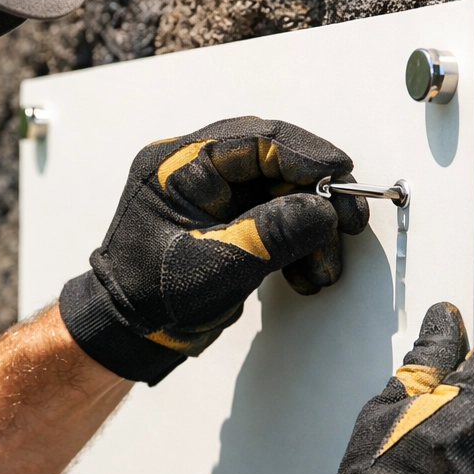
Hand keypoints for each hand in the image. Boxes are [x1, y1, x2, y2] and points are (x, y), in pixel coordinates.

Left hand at [59, 117, 369, 383]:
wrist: (126, 334)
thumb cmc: (149, 297)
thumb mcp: (218, 265)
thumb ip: (272, 234)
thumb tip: (323, 210)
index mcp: (178, 166)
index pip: (256, 140)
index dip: (308, 156)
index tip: (343, 177)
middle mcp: (196, 171)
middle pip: (276, 164)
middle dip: (317, 197)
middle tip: (347, 223)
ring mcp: (212, 196)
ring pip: (281, 193)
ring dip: (311, 229)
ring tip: (324, 268)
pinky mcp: (226, 219)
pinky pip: (274, 217)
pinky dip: (297, 243)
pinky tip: (307, 271)